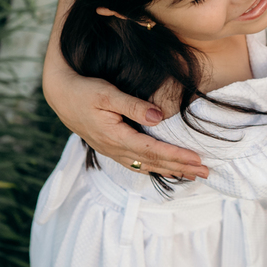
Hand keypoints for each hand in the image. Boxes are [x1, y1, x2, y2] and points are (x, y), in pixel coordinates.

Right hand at [43, 69, 209, 179]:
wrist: (60, 96)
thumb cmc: (84, 91)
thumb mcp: (107, 94)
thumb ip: (134, 106)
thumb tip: (160, 118)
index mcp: (116, 137)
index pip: (153, 151)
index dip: (177, 156)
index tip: (198, 159)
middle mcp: (115, 149)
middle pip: (153, 163)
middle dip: (182, 168)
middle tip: (207, 173)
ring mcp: (112, 151)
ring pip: (146, 166)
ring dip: (171, 171)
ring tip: (194, 175)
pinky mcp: (112, 148)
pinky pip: (137, 164)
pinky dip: (156, 168)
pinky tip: (168, 170)